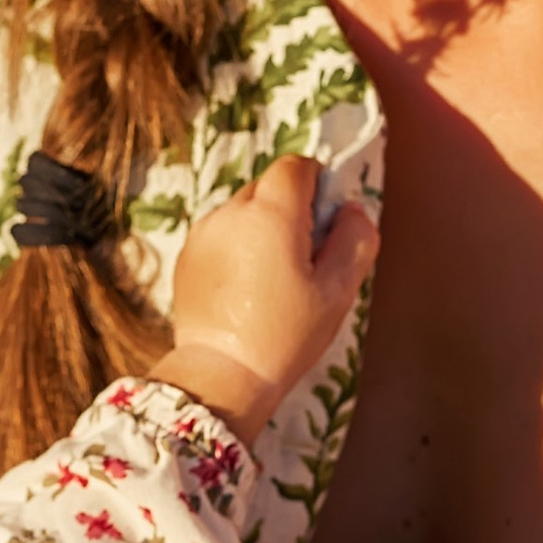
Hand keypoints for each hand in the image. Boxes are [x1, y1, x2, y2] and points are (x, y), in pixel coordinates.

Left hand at [155, 155, 377, 444]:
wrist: (224, 376)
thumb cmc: (285, 335)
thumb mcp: (338, 290)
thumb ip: (355, 239)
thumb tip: (353, 210)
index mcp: (271, 214)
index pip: (296, 166)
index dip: (316, 185)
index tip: (324, 222)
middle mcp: (230, 213)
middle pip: (267, 186)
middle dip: (289, 209)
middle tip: (303, 257)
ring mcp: (203, 234)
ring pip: (242, 210)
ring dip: (261, 229)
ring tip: (272, 279)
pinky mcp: (187, 256)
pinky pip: (220, 235)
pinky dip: (236, 249)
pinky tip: (246, 290)